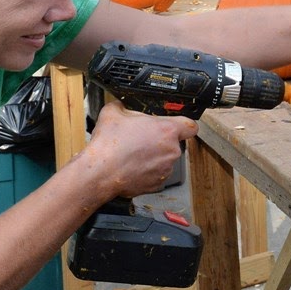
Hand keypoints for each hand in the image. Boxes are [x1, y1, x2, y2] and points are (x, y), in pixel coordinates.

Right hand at [83, 101, 197, 197]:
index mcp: (167, 130)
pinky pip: (156, 174)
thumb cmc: (109, 145)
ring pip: (165, 158)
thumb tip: (122, 105)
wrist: (99, 173)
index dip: (183, 124)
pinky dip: (147, 171)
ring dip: (154, 156)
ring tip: (133, 153)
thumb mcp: (113, 112)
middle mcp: (171, 150)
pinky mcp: (157, 184)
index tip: (176, 125)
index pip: (191, 125)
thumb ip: (124, 106)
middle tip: (142, 137)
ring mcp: (165, 169)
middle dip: (160, 139)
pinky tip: (132, 166)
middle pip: (173, 142)